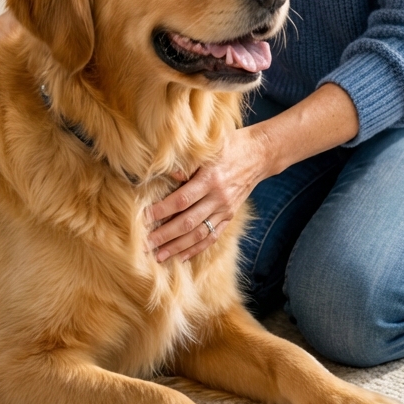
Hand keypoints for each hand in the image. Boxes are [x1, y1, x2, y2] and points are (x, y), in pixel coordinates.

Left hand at [146, 126, 269, 263]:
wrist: (259, 154)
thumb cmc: (230, 146)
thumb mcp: (209, 148)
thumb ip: (187, 163)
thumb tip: (166, 174)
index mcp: (210, 179)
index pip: (182, 200)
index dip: (162, 210)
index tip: (144, 218)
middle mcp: (218, 198)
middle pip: (188, 222)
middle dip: (164, 235)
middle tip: (144, 245)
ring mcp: (225, 209)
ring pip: (199, 234)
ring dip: (177, 247)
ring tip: (159, 256)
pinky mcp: (230, 216)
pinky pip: (212, 237)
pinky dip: (196, 249)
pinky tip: (181, 257)